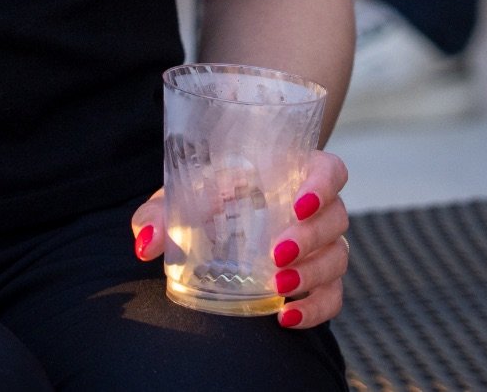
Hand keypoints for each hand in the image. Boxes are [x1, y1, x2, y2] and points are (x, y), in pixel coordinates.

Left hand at [131, 149, 352, 328]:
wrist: (210, 226)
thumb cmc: (203, 199)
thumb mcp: (180, 197)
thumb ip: (160, 213)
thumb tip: (147, 242)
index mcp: (291, 173)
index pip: (330, 170)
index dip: (324, 184)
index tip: (300, 204)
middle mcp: (315, 209)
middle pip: (336, 218)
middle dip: (311, 238)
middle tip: (278, 254)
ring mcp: (319, 247)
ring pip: (338, 257)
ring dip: (314, 273)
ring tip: (280, 288)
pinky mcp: (316, 281)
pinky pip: (332, 296)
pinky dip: (316, 309)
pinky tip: (286, 317)